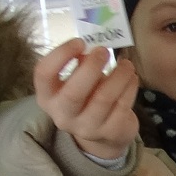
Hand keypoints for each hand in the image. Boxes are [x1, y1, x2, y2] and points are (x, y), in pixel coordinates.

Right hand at [35, 40, 141, 166]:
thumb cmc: (86, 97)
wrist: (103, 133)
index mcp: (47, 97)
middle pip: (73, 93)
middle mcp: (62, 115)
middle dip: (91, 68)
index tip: (80, 42)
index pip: (44, 74)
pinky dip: (129, 88)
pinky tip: (132, 78)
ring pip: (103, 99)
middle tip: (104, 51)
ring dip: (118, 76)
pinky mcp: (110, 133)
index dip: (61, 55)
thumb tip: (93, 51)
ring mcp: (86, 128)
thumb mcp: (76, 81)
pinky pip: (122, 107)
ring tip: (126, 64)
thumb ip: (80, 66)